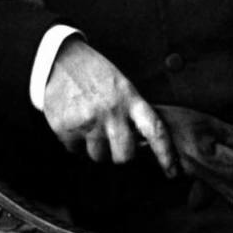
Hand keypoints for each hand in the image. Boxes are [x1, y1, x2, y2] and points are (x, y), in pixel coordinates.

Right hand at [43, 37, 176, 176]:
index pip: (155, 130)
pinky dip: (75, 142)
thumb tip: (143, 143)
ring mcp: (88, 121)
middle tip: (114, 142)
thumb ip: (132, 111)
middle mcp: (111, 112)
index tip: (173, 172)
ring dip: (96, 148)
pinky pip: (75, 151)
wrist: (59, 60)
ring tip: (90, 124)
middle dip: (120, 155)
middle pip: (124, 156)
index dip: (166, 154)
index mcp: (129, 98)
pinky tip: (74, 122)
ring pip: (98, 157)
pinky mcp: (65, 129)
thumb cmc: (95, 73)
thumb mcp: (121, 84)